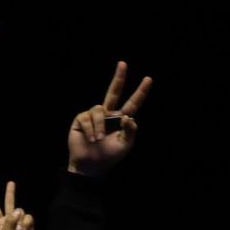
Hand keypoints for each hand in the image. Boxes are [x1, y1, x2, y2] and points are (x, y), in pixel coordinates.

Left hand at [0, 180, 34, 229]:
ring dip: (20, 221)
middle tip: (11, 183)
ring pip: (21, 211)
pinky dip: (27, 224)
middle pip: (10, 204)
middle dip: (10, 193)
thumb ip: (9, 221)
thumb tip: (17, 211)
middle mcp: (9, 220)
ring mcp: (19, 222)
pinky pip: (28, 217)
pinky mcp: (29, 225)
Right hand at [66, 62, 152, 176]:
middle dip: (119, 78)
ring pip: (98, 110)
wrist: (90, 165)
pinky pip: (86, 118)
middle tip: (123, 63)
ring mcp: (94, 116)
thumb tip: (129, 116)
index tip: (149, 79)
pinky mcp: (81, 120)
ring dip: (99, 126)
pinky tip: (90, 138)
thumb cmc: (109, 156)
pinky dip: (90, 129)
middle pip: (114, 91)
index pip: (133, 103)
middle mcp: (108, 114)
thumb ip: (130, 131)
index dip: (141, 92)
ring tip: (98, 139)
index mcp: (121, 119)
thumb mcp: (125, 145)